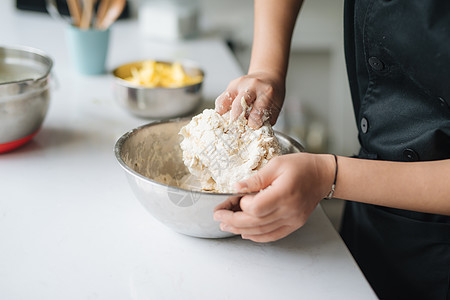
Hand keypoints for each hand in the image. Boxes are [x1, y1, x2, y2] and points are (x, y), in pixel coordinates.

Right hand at [214, 71, 284, 127]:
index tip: (251, 129)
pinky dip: (221, 111)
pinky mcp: (230, 86)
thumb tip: (254, 133)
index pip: (257, 112)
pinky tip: (224, 117)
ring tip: (227, 125)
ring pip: (224, 101)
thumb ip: (266, 120)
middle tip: (236, 130)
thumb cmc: (272, 94)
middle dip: (236, 121)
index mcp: (267, 92)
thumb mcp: (276, 107)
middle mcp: (252, 86)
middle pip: (238, 105)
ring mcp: (239, 84)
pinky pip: (221, 100)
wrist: (268, 76)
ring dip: (224, 116)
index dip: (253, 124)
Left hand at [214, 153, 335, 242]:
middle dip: (233, 220)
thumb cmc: (301, 166)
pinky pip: (272, 235)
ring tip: (226, 225)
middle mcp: (288, 210)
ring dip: (240, 230)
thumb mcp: (276, 164)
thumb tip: (237, 187)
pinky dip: (257, 236)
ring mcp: (292, 220)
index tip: (235, 197)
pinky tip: (245, 233)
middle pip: (255, 223)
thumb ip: (256, 178)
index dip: (242, 205)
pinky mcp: (294, 224)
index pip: (256, 208)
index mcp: (284, 193)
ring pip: (261, 232)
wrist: (322, 176)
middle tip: (218, 216)